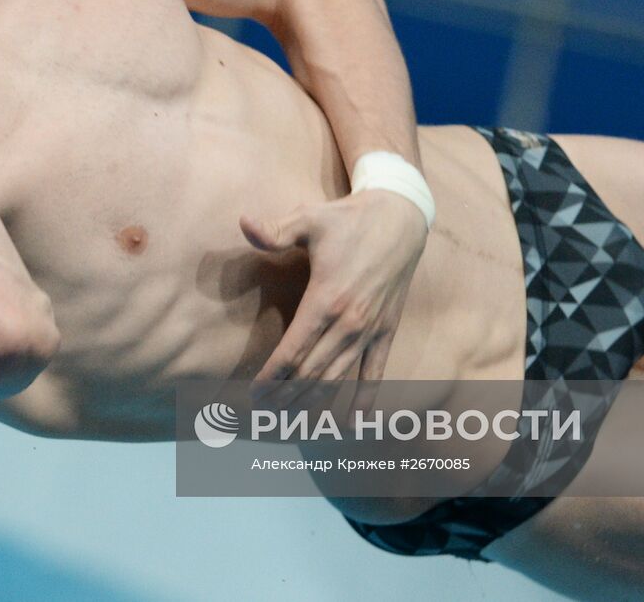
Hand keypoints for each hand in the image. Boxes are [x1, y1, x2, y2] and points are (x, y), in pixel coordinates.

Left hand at [241, 189, 428, 406]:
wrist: (401, 218)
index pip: (294, 350)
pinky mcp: (387, 330)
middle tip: (262, 411)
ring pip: (338, 377)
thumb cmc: (349, 219)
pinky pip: (375, 373)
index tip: (254, 392)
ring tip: (289, 419)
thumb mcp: (309, 218)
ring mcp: (370, 329)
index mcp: (326, 299)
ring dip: (313, 401)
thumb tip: (243, 223)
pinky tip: (351, 424)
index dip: (273, 376)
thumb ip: (275, 230)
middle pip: (312, 372)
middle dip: (285, 395)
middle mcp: (349, 322)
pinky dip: (364, 399)